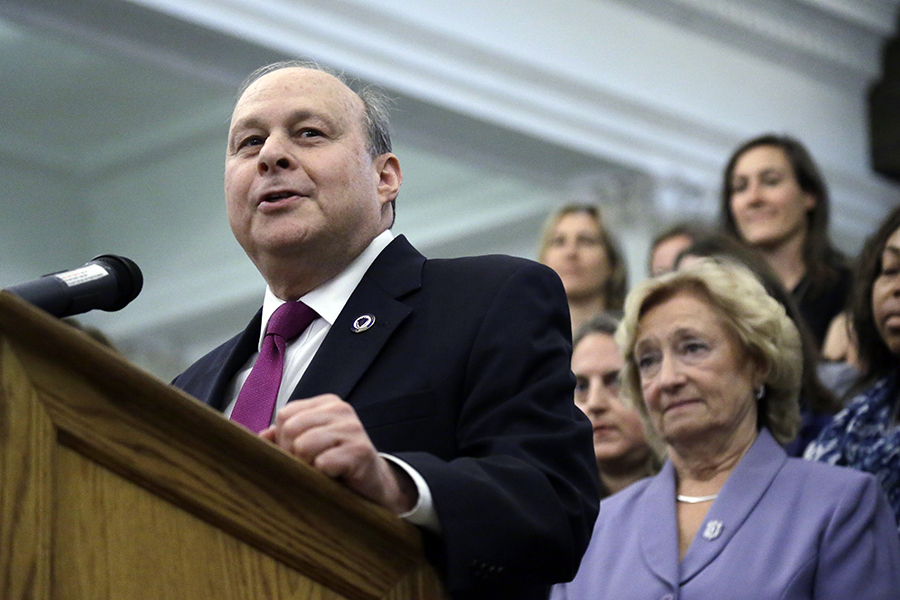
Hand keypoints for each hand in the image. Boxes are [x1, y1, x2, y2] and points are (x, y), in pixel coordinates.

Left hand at [260, 394, 417, 513]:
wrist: (373, 483)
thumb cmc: (336, 463)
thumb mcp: (311, 444)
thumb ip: (285, 437)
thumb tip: (262, 436)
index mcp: (327, 403)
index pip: (285, 414)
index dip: (283, 439)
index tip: (297, 454)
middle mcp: (341, 410)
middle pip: (291, 428)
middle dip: (292, 454)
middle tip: (309, 466)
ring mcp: (353, 429)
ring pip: (303, 445)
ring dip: (307, 466)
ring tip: (320, 471)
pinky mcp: (360, 451)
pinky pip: (323, 463)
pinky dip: (322, 476)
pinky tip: (334, 477)